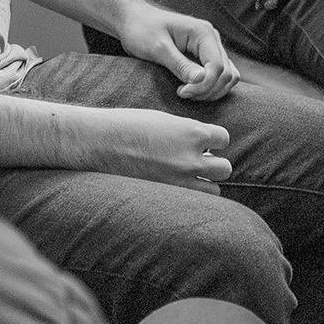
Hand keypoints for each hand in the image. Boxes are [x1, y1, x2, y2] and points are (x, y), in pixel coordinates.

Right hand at [85, 107, 233, 192]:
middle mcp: (191, 158)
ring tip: (187, 179)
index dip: (214, 141)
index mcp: (192, 132)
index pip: (224, 139)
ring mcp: (180, 180)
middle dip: (213, 166)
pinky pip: (193, 202)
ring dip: (204, 184)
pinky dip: (189, 197)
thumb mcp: (166, 121)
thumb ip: (189, 132)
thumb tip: (205, 145)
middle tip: (196, 163)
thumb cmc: (129, 125)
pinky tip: (176, 189)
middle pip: (224, 168)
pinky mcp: (166, 196)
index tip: (203, 144)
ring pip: (214, 190)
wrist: (99, 142)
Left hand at [115, 1, 239, 102]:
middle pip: (226, 74)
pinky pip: (219, 75)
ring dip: (212, 91)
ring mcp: (211, 47)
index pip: (218, 66)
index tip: (181, 93)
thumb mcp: (157, 48)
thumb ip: (180, 64)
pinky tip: (191, 90)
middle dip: (208, 90)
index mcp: (203, 33)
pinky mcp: (206, 55)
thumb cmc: (142, 30)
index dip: (203, 85)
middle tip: (183, 94)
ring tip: (187, 93)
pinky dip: (211, 87)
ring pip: (228, 76)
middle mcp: (212, 38)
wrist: (134, 19)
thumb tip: (201, 80)